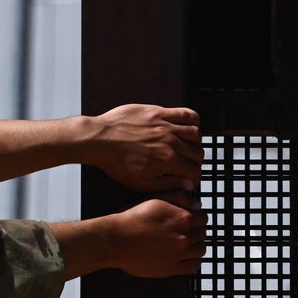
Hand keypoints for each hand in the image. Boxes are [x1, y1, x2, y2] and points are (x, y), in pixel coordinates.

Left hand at [86, 104, 201, 191]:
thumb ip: (167, 184)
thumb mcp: (141, 183)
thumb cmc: (116, 163)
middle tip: (188, 165)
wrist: (99, 140)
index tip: (190, 178)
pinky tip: (189, 126)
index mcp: (167, 161)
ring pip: (195, 133)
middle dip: (196, 162)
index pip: (194, 170)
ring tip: (188, 147)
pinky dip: (193, 120)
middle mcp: (170, 142)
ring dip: (196, 143)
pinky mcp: (158, 112)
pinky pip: (185, 113)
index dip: (194, 177)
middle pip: (197, 153)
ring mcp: (165, 125)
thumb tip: (188, 185)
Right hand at [106, 194, 205, 277]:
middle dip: (196, 231)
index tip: (190, 219)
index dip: (196, 217)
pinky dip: (193, 261)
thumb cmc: (132, 219)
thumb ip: (179, 198)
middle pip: (202, 234)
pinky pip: (193, 266)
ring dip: (195, 245)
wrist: (116, 241)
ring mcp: (179, 254)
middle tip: (185, 231)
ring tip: (185, 244)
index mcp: (183, 218)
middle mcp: (184, 237)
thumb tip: (196, 204)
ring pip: (200, 250)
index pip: (203, 218)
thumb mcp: (155, 200)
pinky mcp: (171, 268)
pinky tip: (186, 257)